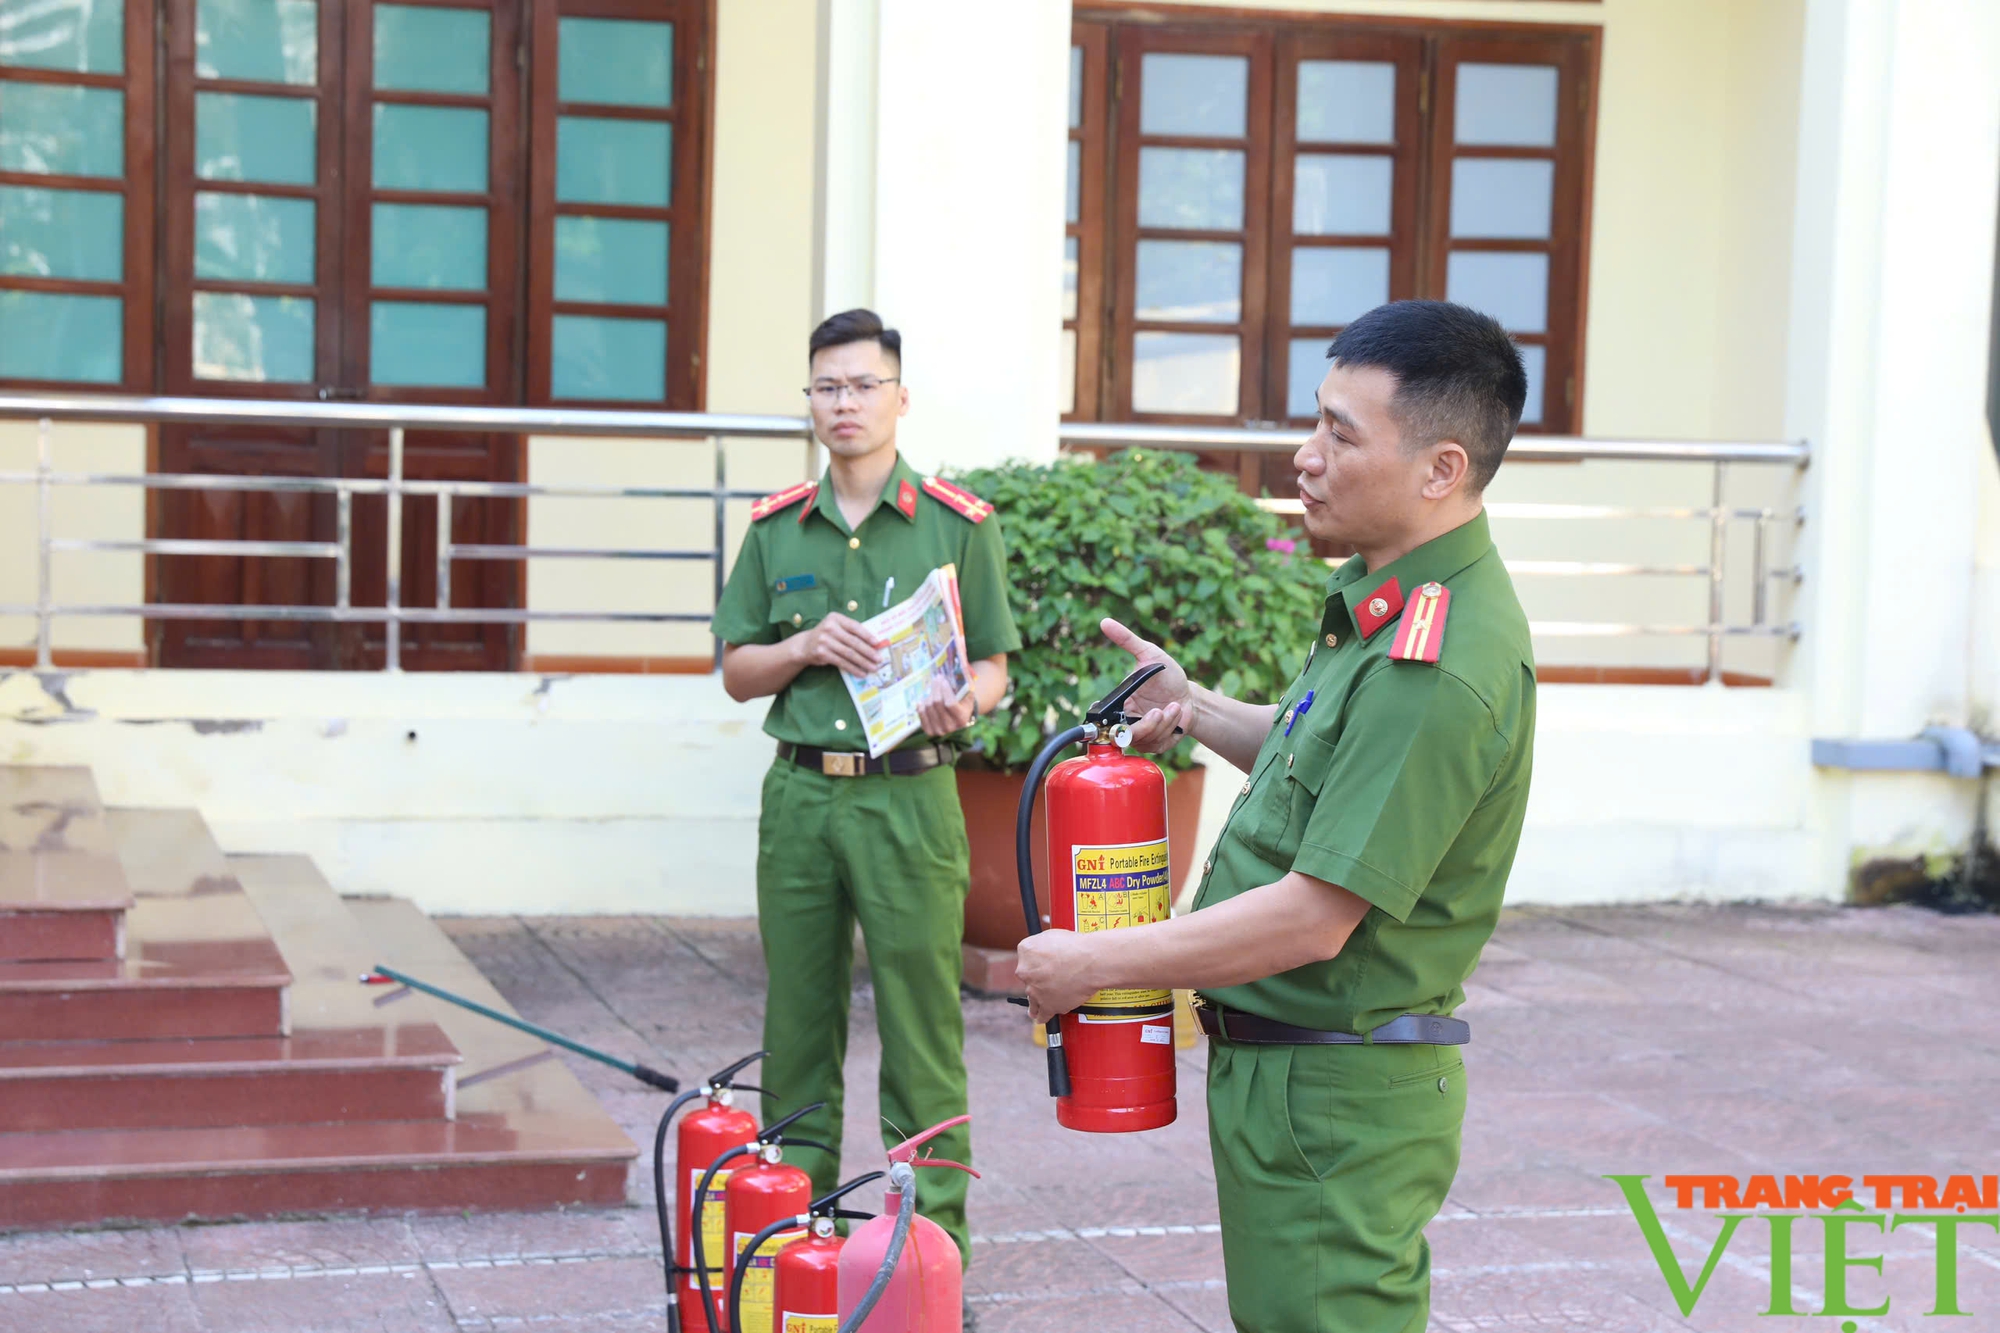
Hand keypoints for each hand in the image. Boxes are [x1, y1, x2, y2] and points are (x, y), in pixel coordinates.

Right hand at [796, 612, 886, 676]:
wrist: (805, 645)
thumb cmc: (827, 636)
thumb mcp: (837, 628)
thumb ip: (851, 632)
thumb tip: (874, 644)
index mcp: (836, 618)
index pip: (855, 627)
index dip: (868, 636)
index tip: (877, 644)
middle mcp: (829, 628)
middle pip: (854, 642)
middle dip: (868, 652)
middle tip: (878, 659)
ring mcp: (825, 641)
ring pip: (849, 653)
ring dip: (863, 662)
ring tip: (873, 668)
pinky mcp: (822, 653)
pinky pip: (842, 662)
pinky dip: (853, 668)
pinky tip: (861, 672)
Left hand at [916, 673, 973, 735]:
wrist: (960, 715)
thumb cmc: (964, 699)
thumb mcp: (969, 689)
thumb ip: (966, 675)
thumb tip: (961, 654)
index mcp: (962, 719)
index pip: (949, 703)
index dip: (945, 690)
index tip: (944, 680)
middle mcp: (950, 727)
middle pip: (937, 703)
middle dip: (936, 688)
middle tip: (937, 678)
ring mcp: (939, 731)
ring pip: (928, 706)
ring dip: (930, 694)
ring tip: (934, 689)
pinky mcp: (929, 731)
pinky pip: (920, 713)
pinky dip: (921, 704)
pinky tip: (926, 698)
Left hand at [1016, 929, 1099, 1023]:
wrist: (1091, 962)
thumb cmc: (1077, 947)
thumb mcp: (1053, 935)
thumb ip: (1043, 945)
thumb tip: (1044, 950)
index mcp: (1026, 951)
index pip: (1025, 958)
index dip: (1036, 962)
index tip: (1042, 964)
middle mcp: (1026, 971)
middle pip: (1027, 978)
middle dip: (1036, 979)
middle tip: (1048, 979)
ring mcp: (1035, 990)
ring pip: (1031, 998)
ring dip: (1034, 1001)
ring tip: (1036, 1005)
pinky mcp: (1047, 1006)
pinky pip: (1041, 1014)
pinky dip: (1042, 1016)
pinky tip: (1041, 1016)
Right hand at [1099, 618, 1194, 751]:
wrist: (1190, 694)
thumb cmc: (1167, 675)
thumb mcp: (1149, 653)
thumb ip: (1127, 640)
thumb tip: (1105, 621)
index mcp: (1119, 705)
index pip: (1104, 721)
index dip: (1109, 724)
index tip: (1125, 713)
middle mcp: (1127, 723)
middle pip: (1123, 736)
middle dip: (1145, 725)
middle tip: (1158, 711)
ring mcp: (1141, 735)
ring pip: (1143, 741)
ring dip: (1162, 723)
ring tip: (1172, 706)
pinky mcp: (1156, 744)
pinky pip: (1157, 745)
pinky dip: (1169, 729)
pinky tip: (1176, 714)